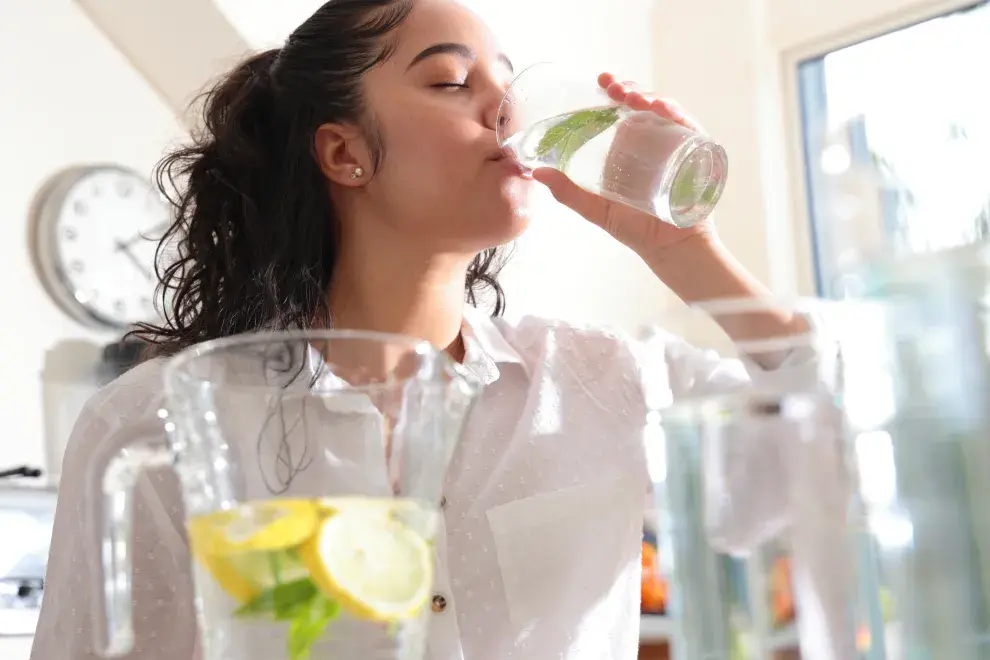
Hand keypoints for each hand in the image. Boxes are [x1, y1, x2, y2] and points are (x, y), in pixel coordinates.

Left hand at [532, 73, 714, 255]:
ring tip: (634, 97)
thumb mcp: (597, 209)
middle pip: (643, 104)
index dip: (614, 91)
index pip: (622, 109)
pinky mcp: (695, 154)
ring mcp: (674, 145)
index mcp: (629, 147)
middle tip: (614, 87)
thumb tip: (536, 172)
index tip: (602, 80)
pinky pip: (688, 127)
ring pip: (665, 110)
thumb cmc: (636, 229)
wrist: (670, 249)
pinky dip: (677, 115)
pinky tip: (664, 110)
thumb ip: (568, 193)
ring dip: (650, 97)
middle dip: (629, 89)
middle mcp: (652, 141)